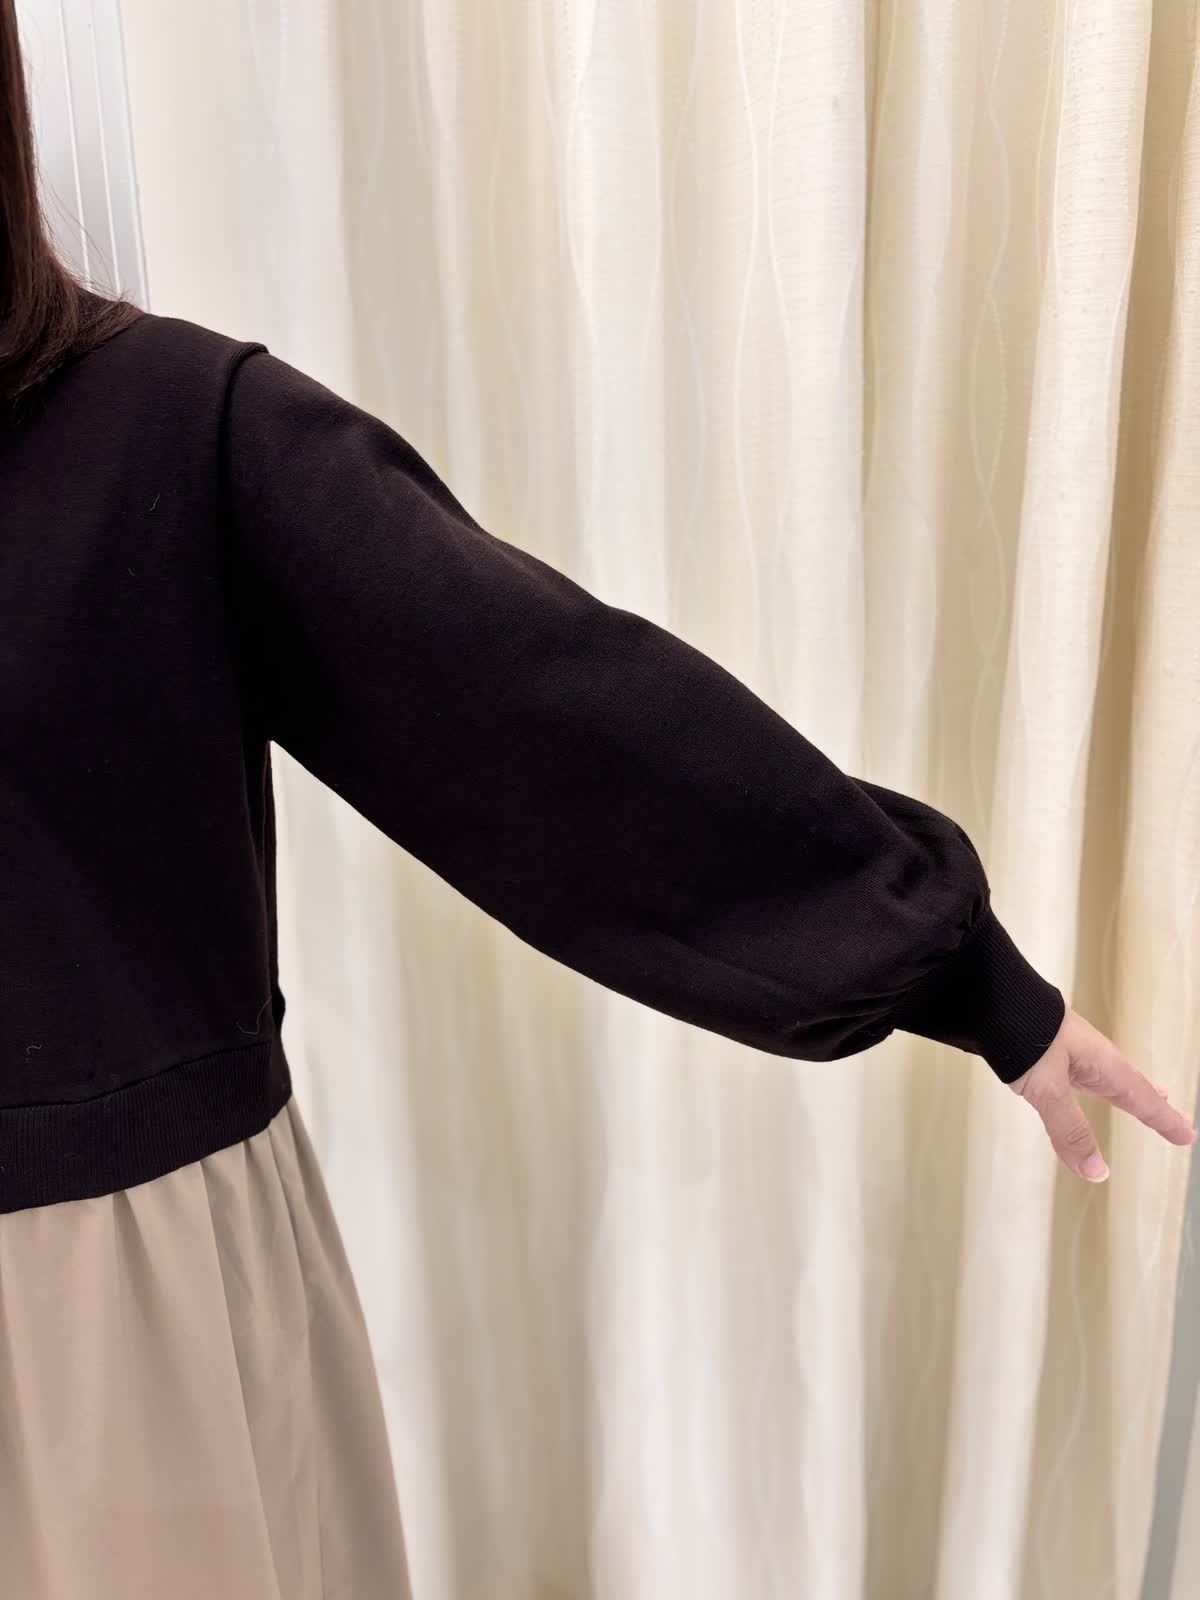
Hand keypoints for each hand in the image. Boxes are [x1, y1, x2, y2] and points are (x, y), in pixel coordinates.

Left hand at [1008, 1004, 1196, 1182]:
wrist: (987, 993)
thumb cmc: (1020, 1031)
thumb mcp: (1047, 1088)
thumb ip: (1069, 1129)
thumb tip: (1096, 1172)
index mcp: (1101, 1063)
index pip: (1141, 1099)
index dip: (1164, 1120)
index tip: (1187, 1135)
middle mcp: (1092, 1056)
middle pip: (1131, 1086)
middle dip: (1153, 1104)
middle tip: (1175, 1119)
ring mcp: (1070, 1050)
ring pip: (1109, 1078)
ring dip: (1129, 1092)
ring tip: (1148, 1097)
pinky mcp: (1048, 1048)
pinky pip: (1084, 1073)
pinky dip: (1098, 1084)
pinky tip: (1086, 1081)